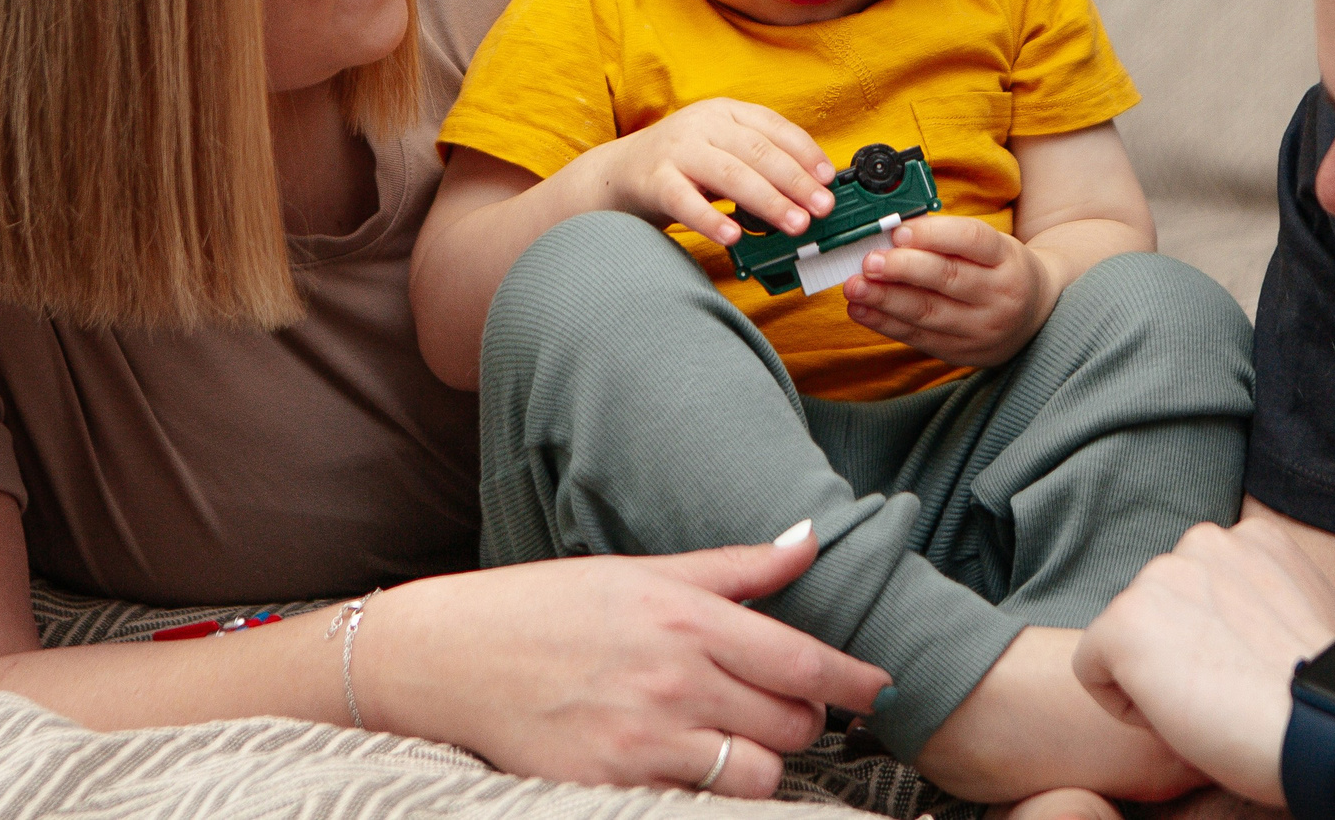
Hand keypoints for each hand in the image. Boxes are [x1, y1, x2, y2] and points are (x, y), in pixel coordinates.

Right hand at [358, 523, 888, 795]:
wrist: (451, 654)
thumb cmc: (548, 605)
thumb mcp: (643, 572)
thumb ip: (736, 567)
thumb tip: (810, 541)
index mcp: (687, 618)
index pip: (803, 660)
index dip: (854, 681)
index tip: (882, 689)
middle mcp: (675, 679)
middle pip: (791, 723)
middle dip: (799, 719)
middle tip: (772, 703)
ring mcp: (645, 739)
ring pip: (756, 773)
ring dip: (758, 761)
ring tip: (729, 737)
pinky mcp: (613, 785)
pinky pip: (697, 804)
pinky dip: (706, 789)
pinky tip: (683, 764)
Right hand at [573, 99, 834, 249]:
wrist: (617, 174)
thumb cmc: (682, 167)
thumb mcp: (722, 151)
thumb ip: (758, 163)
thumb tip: (811, 191)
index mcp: (725, 112)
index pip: (774, 127)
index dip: (805, 152)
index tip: (828, 179)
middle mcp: (702, 124)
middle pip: (757, 151)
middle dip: (794, 181)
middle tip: (821, 208)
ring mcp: (676, 150)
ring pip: (729, 174)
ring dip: (767, 201)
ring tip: (795, 224)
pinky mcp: (652, 180)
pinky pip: (685, 201)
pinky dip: (711, 219)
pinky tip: (734, 236)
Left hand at [843, 214, 1057, 366]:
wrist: (1036, 317)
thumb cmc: (1000, 270)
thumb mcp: (992, 246)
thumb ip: (948, 239)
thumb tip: (892, 232)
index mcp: (1007, 258)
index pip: (972, 240)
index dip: (933, 234)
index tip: (898, 231)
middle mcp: (1000, 295)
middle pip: (948, 278)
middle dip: (902, 269)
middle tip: (868, 262)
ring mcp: (982, 328)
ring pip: (929, 312)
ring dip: (886, 299)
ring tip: (854, 287)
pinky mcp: (963, 352)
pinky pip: (918, 337)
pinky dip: (886, 323)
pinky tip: (862, 309)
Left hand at [1071, 518, 1334, 804]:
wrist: (1333, 731)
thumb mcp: (1320, 622)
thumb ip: (1283, 601)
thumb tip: (1326, 619)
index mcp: (1252, 538)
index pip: (1198, 591)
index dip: (1218, 644)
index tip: (1255, 673)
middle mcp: (1202, 541)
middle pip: (1159, 613)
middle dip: (1181, 656)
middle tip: (1233, 695)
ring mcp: (1159, 577)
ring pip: (1127, 642)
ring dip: (1156, 680)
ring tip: (1214, 706)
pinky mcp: (1125, 622)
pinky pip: (1092, 671)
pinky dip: (1124, 706)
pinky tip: (1179, 717)